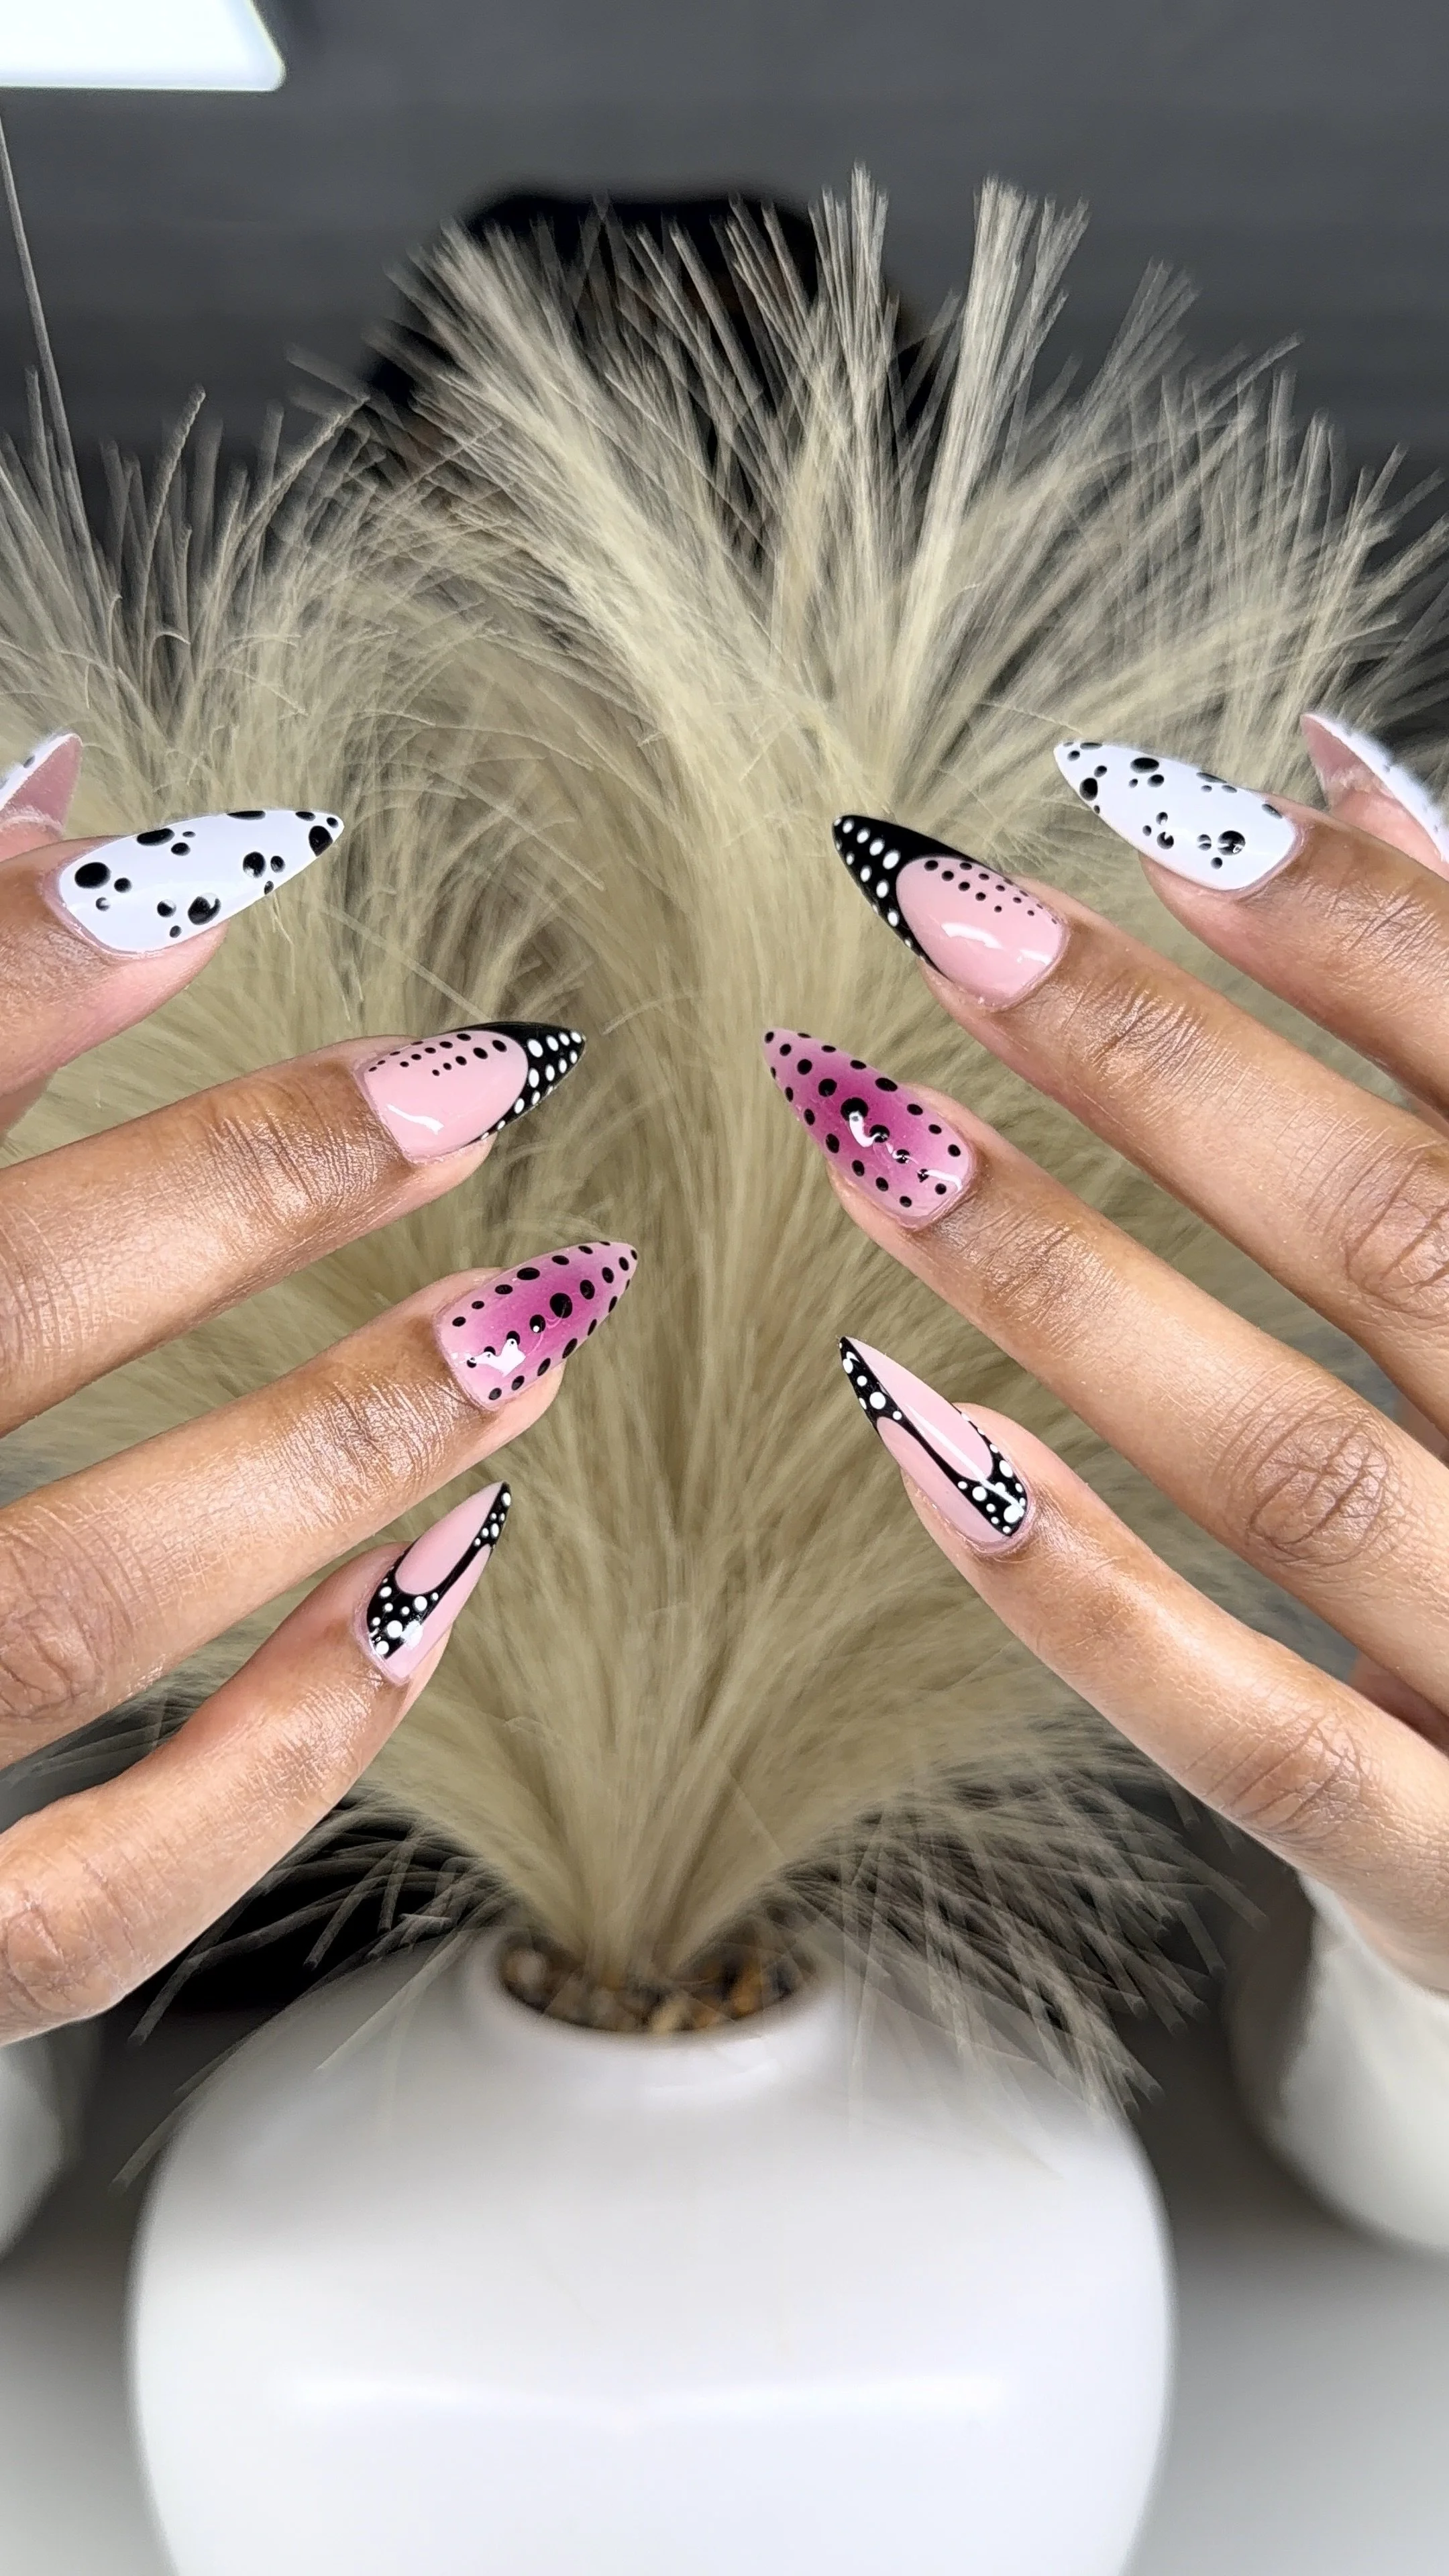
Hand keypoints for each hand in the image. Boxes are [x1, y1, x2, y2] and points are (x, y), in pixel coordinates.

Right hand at [0, 736, 630, 2037]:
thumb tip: (50, 799)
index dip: (11, 974)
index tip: (217, 865)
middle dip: (247, 1190)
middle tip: (476, 1078)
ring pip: (78, 1605)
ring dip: (338, 1443)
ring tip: (536, 1313)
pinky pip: (101, 1900)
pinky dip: (289, 1750)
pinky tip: (432, 1583)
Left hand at [767, 713, 1448, 1992]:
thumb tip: (1331, 769)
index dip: (1356, 928)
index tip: (1148, 811)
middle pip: (1395, 1237)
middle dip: (1161, 1067)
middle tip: (944, 915)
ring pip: (1291, 1464)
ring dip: (1066, 1282)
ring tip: (868, 1133)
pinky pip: (1247, 1730)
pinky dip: (1073, 1582)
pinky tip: (905, 1422)